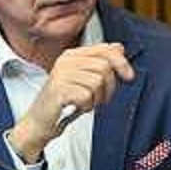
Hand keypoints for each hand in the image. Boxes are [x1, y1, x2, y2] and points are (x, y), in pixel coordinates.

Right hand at [8, 43, 134, 162]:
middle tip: (100, 98)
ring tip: (86, 103)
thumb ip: (100, 62)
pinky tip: (77, 107)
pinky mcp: (59, 90)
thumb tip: (119, 48)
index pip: (105, 49)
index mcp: (72, 54)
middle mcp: (65, 61)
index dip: (121, 62)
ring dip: (97, 98)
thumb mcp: (85, 79)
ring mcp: (61, 74)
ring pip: (97, 82)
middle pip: (104, 67)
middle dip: (109, 87)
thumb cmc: (65, 101)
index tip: (129, 76)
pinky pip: (87, 95)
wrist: (41, 121)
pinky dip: (87, 106)